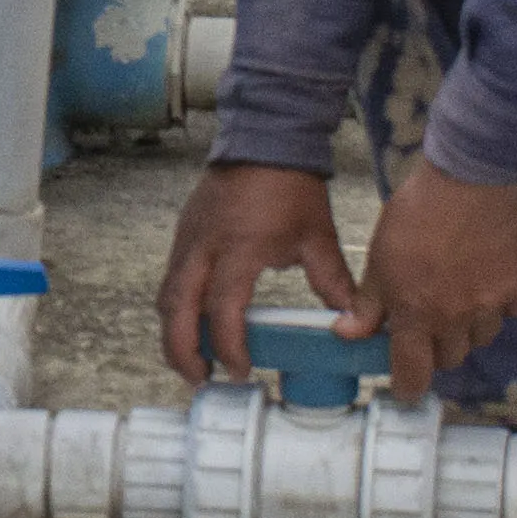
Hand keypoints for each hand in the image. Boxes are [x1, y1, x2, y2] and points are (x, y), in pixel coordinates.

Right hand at [159, 158, 356, 387]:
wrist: (265, 138)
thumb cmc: (292, 187)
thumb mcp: (318, 237)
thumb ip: (332, 282)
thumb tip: (350, 321)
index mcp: (240, 250)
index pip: (223, 311)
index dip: (229, 346)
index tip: (242, 370)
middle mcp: (204, 247)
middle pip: (176, 311)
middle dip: (182, 352)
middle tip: (200, 379)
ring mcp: (187, 239)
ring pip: (166, 297)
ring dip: (174, 333)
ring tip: (193, 360)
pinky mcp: (183, 233)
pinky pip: (170, 278)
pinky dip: (176, 308)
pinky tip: (193, 323)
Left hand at [365, 162, 516, 403]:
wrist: (468, 178)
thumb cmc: (417, 212)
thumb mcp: (380, 257)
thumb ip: (368, 303)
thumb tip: (347, 333)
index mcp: (415, 313)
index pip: (413, 372)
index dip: (408, 386)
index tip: (406, 386)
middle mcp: (455, 318)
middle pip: (450, 358)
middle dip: (437, 348)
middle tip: (430, 320)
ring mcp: (490, 305)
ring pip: (482, 337)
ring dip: (470, 325)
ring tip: (460, 291)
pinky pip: (511, 311)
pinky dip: (501, 301)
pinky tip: (488, 275)